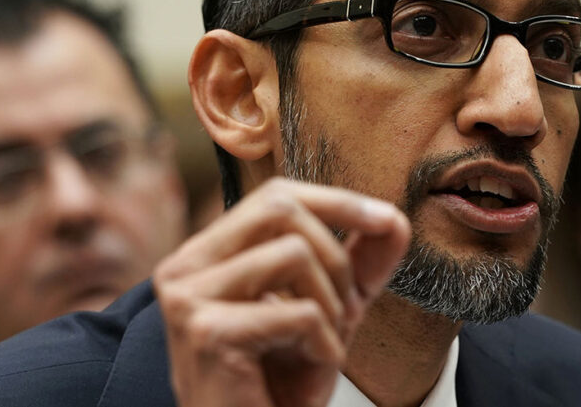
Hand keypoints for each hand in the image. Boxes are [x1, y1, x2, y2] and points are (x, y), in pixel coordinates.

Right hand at [154, 178, 409, 406]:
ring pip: (294, 254)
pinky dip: (324, 344)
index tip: (385, 220)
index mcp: (206, 255)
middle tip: (346, 312)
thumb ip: (359, 265)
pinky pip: (298, 312)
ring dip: (331, 306)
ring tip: (323, 345)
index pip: (274, 196)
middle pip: (280, 210)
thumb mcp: (328, 312)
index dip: (335, 200)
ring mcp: (188, 298)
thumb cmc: (280, 384)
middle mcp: (184, 267)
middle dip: (335, 258)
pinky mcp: (207, 333)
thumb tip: (396, 220)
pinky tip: (309, 368)